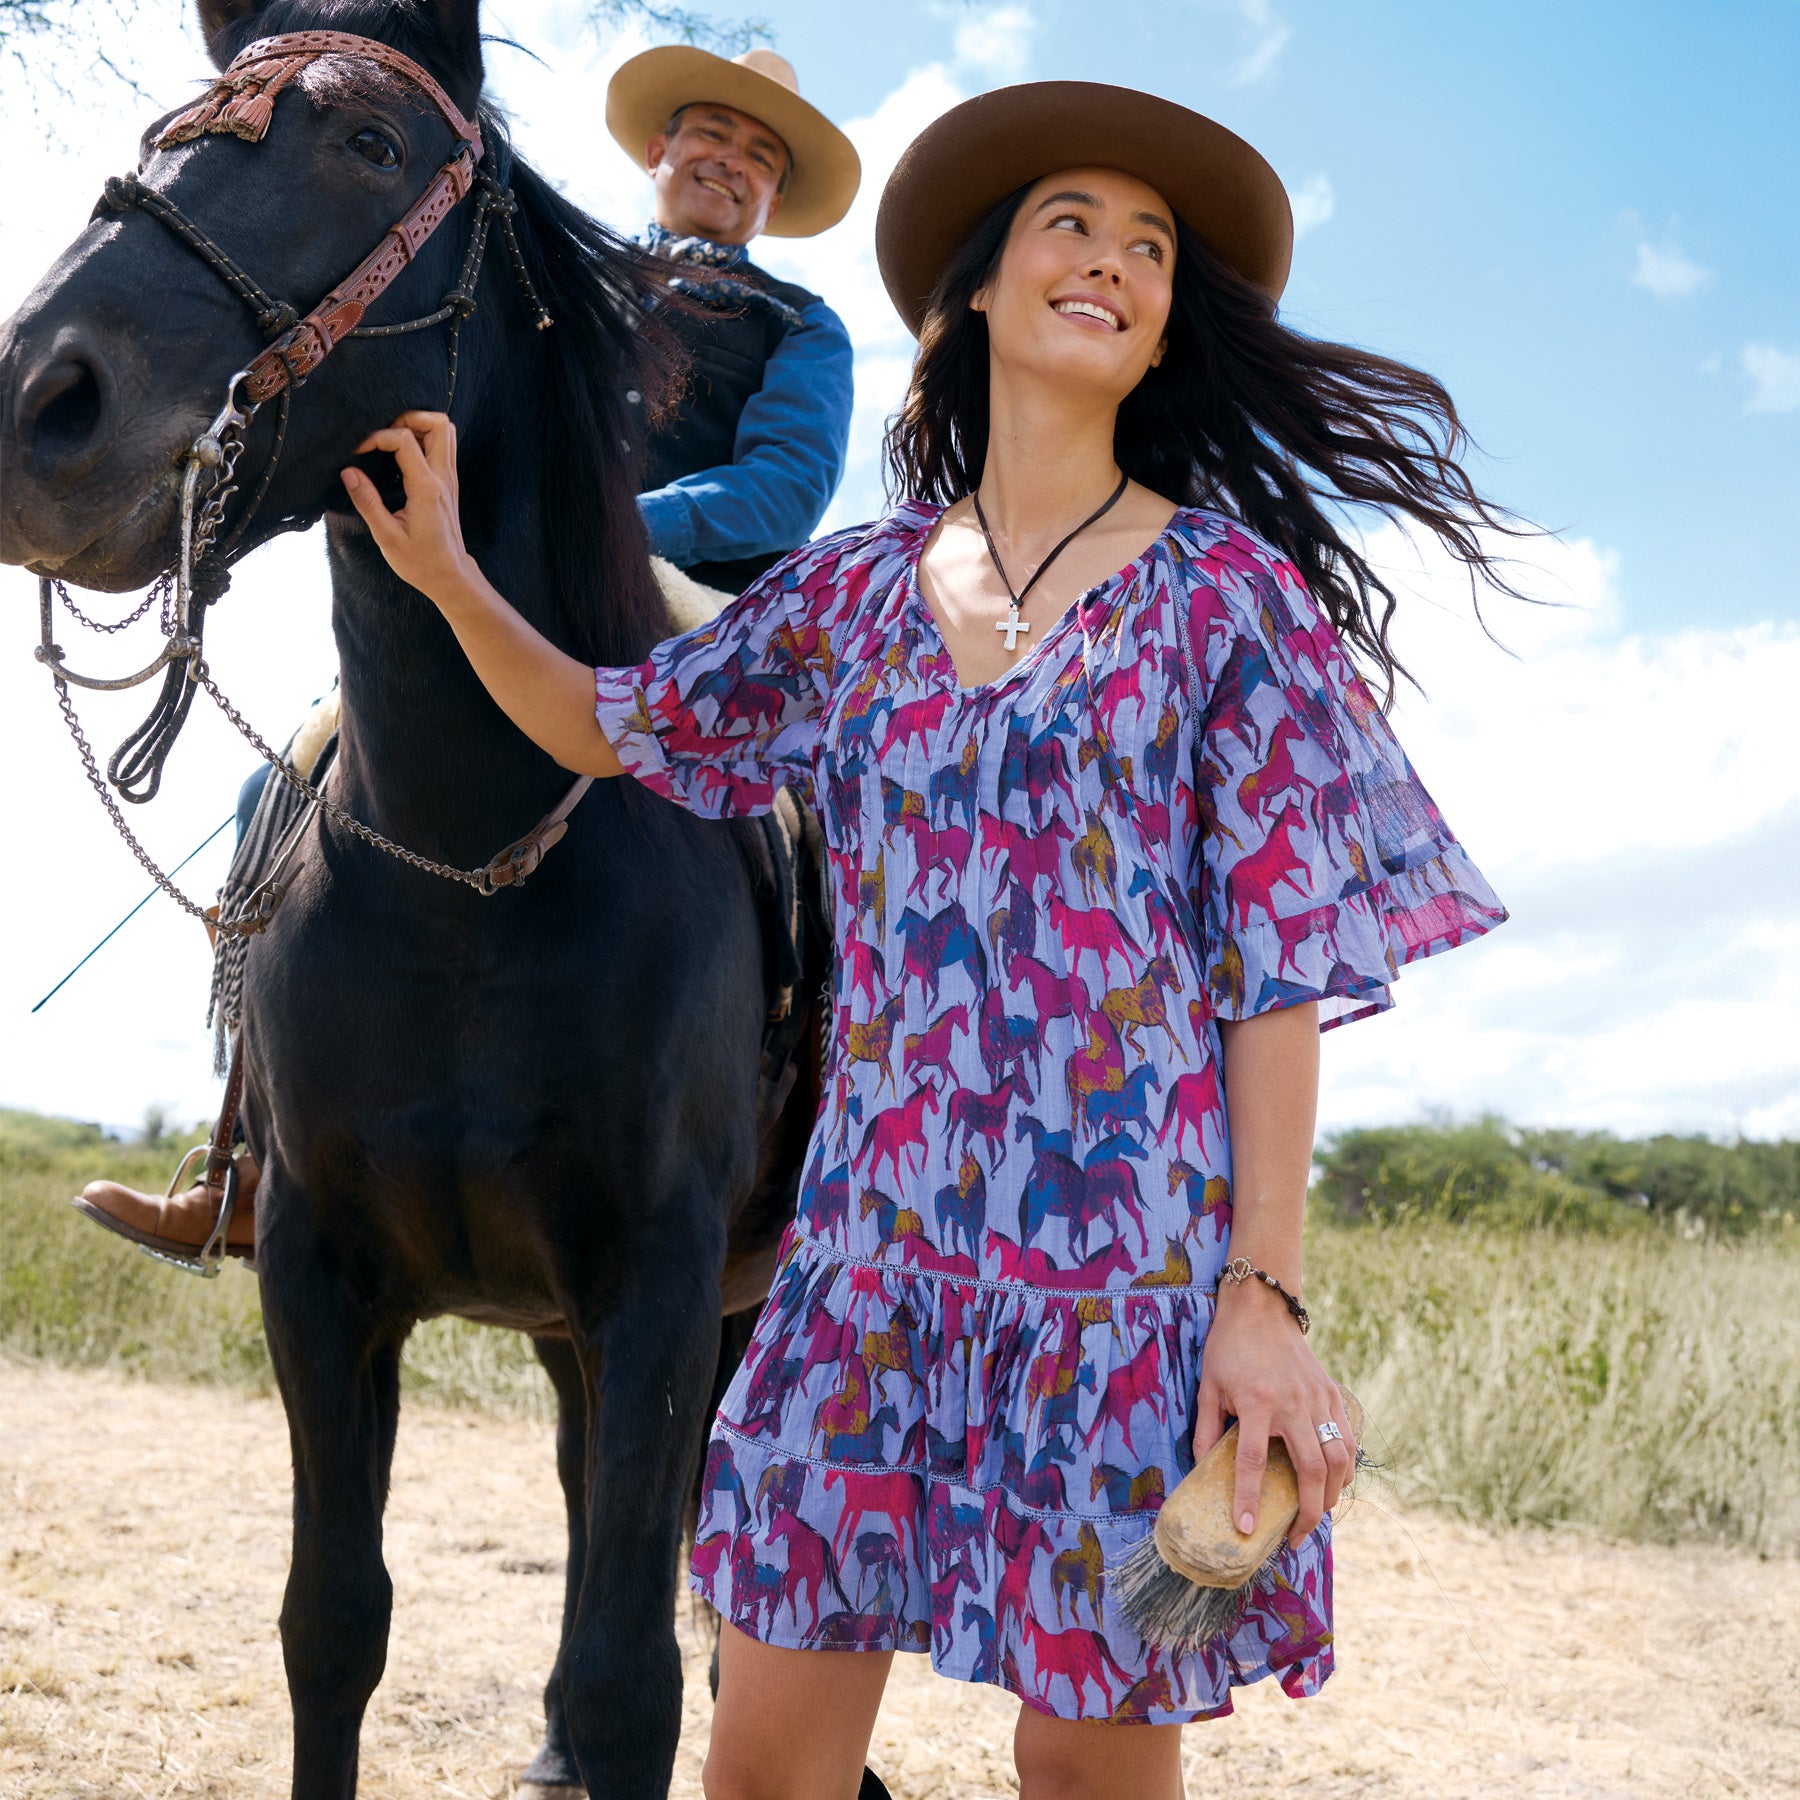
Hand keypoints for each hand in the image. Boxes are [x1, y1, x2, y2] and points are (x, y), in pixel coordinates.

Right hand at [340, 411, 477, 609]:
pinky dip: (424, 438)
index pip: (404, 439)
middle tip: (383, 433)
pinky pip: (443, 446)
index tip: (358, 452)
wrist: (450, 576)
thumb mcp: (386, 537)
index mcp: (426, 488)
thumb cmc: (420, 562)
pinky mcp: (448, 483)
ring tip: (392, 440)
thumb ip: (367, 502)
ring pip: (445, 431)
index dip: (376, 436)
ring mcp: (449, 478)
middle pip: (438, 423)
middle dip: (407, 418)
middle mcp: (443, 477)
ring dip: (419, 426)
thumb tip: (348, 472)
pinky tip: (402, 453)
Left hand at [1193, 1279, 1357, 1549]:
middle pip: (1311, 1471)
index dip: (1248, 1498)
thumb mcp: (1208, 1386)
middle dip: (1306, 1512)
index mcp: (1256, 1401)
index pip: (1252, 1461)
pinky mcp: (1333, 1395)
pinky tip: (1333, 1486)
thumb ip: (1205, 1430)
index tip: (1247, 1529)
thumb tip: (1202, 1472)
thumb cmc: (1229, 1349)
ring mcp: (1319, 1399)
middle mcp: (1294, 1403)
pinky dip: (1345, 1469)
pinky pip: (1348, 1440)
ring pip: (1339, 1460)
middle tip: (1294, 1538)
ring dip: (1331, 1496)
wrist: (1262, 1309)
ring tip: (1314, 1516)